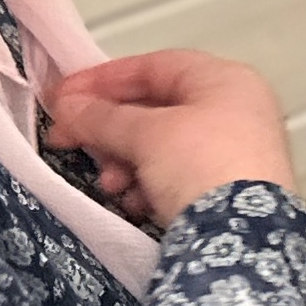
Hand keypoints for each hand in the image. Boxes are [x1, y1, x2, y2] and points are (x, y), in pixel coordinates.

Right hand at [44, 51, 295, 226]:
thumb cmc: (201, 166)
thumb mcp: (145, 135)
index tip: (63, 96)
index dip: (103, 79)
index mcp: (225, 80)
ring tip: (109, 183)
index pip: (153, 67)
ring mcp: (237, 151)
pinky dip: (150, 185)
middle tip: (71, 141)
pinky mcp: (231, 190)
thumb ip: (102, 117)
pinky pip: (179, 176)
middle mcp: (236, 109)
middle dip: (111, 129)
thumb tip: (68, 107)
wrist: (242, 238)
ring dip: (126, 161)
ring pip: (164, 145)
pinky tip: (135, 203)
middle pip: (156, 108)